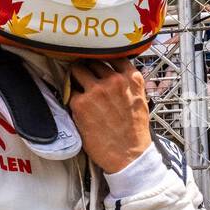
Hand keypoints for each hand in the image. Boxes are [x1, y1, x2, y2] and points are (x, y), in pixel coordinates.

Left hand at [68, 58, 152, 173]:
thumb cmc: (134, 131)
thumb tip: (113, 71)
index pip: (113, 54)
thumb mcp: (140, 99)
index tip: (98, 61)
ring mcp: (96, 90)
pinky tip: (79, 109)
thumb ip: (127, 82)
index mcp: (131, 78)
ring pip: (77, 70)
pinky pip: (70, 92)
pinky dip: (72, 98)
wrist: (129, 155)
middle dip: (88, 68)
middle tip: (85, 79)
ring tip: (79, 90)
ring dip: (76, 78)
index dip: (103, 57)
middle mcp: (114, 80)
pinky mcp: (80, 103)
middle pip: (92, 61)